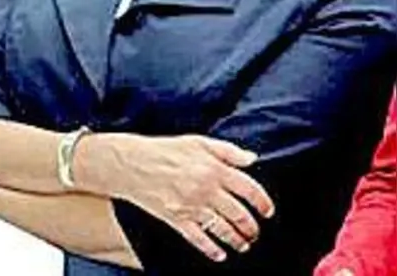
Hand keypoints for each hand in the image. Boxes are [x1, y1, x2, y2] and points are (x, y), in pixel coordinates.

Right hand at [84, 134, 274, 261]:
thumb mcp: (197, 141)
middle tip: (255, 231)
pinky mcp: (176, 219)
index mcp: (214, 168)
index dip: (263, 202)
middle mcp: (206, 189)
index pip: (249, 189)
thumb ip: (227, 150)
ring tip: (243, 243)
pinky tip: (220, 254)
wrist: (129, 163)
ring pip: (223, 229)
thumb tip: (251, 159)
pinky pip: (199, 239)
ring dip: (237, 240)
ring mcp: (191, 206)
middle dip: (252, 227)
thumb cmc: (162, 150)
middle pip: (239, 214)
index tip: (268, 211)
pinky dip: (212, 250)